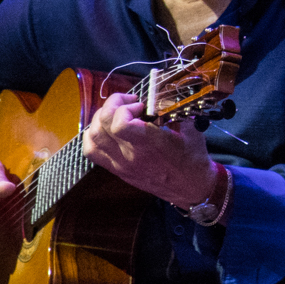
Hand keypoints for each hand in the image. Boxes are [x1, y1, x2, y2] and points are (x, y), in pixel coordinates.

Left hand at [81, 92, 216, 206]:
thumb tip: (166, 95)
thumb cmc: (193, 158)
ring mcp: (120, 164)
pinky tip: (107, 129)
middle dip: (112, 105)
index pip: (120, 123)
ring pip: (92, 137)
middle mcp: (130, 155)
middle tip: (128, 102)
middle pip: (102, 125)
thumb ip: (176, 110)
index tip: (141, 105)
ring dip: (101, 118)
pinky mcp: (116, 169)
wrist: (189, 188)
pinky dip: (93, 135)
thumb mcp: (192, 130)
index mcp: (149, 145)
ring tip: (117, 113)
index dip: (125, 107)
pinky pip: (91, 151)